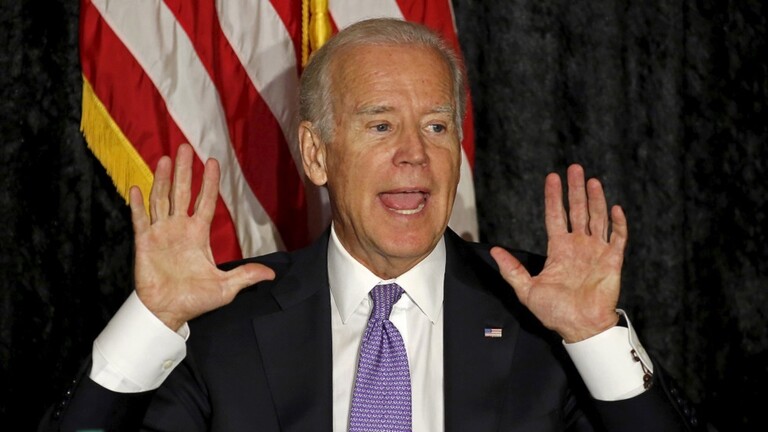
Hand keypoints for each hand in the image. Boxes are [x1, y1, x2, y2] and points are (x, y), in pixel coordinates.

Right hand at [128, 143, 274, 330]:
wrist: (169, 312)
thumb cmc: (195, 300)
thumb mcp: (226, 288)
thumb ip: (246, 276)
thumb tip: (272, 275)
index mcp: (198, 234)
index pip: (205, 201)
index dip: (209, 182)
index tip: (212, 161)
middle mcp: (179, 229)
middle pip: (181, 193)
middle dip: (184, 171)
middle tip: (185, 148)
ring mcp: (161, 234)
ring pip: (161, 200)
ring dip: (163, 180)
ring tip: (166, 159)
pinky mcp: (144, 243)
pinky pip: (140, 220)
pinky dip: (139, 205)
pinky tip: (137, 188)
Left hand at [490, 164, 626, 342]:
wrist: (579, 327)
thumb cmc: (555, 312)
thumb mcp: (526, 290)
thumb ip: (512, 269)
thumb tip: (494, 251)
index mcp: (559, 250)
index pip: (555, 216)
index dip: (554, 197)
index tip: (552, 177)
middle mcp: (578, 246)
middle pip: (577, 211)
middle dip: (576, 190)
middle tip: (575, 169)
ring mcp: (596, 251)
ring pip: (597, 218)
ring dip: (596, 200)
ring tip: (592, 180)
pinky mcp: (612, 261)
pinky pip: (618, 238)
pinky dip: (618, 224)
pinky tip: (615, 209)